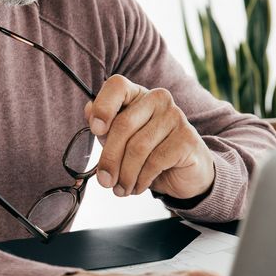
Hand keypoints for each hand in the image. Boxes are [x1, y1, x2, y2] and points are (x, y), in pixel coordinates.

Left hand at [84, 75, 215, 198]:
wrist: (184, 173)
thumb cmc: (148, 153)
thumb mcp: (120, 140)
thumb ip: (104, 126)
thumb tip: (88, 110)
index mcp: (137, 94)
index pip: (117, 86)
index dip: (103, 107)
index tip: (96, 130)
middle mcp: (158, 99)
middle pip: (123, 125)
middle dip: (110, 158)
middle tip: (104, 181)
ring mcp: (175, 116)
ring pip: (137, 148)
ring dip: (125, 175)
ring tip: (121, 189)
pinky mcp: (186, 138)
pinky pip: (155, 161)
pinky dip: (141, 179)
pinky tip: (138, 186)